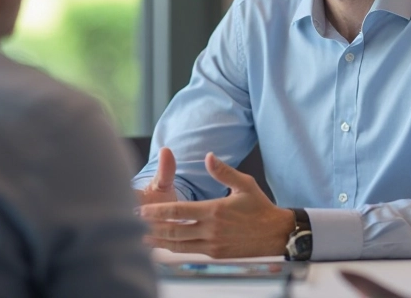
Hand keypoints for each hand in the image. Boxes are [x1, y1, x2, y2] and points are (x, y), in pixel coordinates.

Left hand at [138, 152, 295, 257]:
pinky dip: (174, 249)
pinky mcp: (216, 254)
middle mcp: (211, 229)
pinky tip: (165, 245)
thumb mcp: (244, 184)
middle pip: (173, 230)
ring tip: (142, 237)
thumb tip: (208, 156)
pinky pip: (189, 251)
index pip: (178, 212)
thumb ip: (223, 171)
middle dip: (151, 227)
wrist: (275, 234)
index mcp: (215, 210)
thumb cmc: (260, 207)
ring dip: (159, 241)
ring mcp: (213, 244)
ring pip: (179, 244)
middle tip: (135, 223)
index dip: (157, 212)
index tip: (141, 210)